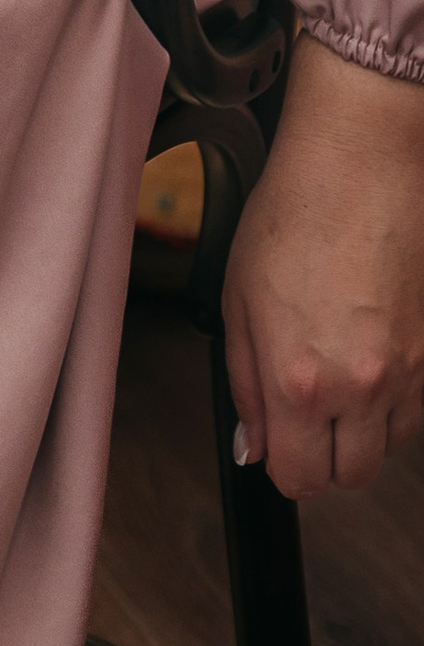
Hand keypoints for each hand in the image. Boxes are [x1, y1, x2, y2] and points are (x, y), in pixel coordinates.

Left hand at [226, 31, 423, 493]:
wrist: (359, 166)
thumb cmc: (293, 215)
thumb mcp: (239, 297)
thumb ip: (245, 383)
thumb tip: (252, 444)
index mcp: (298, 379)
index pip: (298, 479)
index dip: (282, 464)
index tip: (275, 440)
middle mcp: (358, 389)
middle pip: (348, 477)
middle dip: (322, 454)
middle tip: (303, 409)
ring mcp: (405, 376)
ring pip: (386, 450)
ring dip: (360, 429)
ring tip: (335, 371)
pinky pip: (414, 414)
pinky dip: (391, 404)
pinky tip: (367, 357)